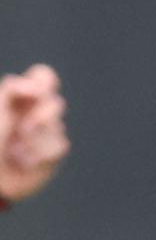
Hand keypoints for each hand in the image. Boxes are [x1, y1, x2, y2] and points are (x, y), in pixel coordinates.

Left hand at [0, 66, 68, 202]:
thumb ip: (13, 89)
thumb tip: (37, 86)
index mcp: (21, 98)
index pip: (43, 77)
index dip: (44, 82)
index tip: (34, 94)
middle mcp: (36, 112)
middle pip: (56, 103)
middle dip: (39, 118)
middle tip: (22, 130)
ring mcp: (47, 132)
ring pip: (58, 127)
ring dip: (33, 141)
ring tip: (15, 151)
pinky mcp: (53, 152)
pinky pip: (59, 147)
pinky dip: (39, 155)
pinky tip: (24, 162)